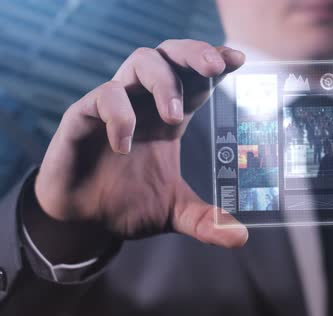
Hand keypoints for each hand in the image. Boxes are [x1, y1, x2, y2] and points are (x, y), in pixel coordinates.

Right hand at [30, 40, 247, 257]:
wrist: (83, 222)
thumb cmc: (129, 205)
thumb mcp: (174, 212)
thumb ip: (206, 221)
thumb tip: (240, 237)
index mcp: (171, 118)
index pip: (197, 80)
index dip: (216, 63)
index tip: (238, 59)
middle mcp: (147, 104)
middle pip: (172, 55)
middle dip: (194, 53)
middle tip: (215, 67)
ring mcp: (116, 106)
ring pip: (141, 61)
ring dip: (162, 81)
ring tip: (173, 116)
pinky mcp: (84, 116)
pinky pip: (103, 97)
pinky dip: (119, 115)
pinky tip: (124, 146)